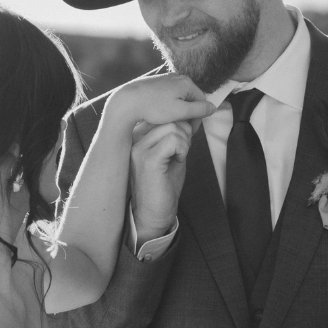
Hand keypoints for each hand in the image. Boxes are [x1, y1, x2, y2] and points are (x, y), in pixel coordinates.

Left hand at [106, 73, 213, 135]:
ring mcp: (165, 80)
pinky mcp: (154, 84)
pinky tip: (159, 116)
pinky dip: (167, 107)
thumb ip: (199, 110)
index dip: (198, 118)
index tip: (189, 130)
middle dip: (188, 115)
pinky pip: (167, 97)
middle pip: (191, 99)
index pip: (202, 102)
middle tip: (180, 129)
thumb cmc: (154, 107)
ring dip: (178, 112)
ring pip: (178, 98)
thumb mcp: (181, 111)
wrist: (127, 101)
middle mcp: (177, 77)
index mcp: (187, 83)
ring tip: (169, 123)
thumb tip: (213, 108)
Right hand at [131, 119, 193, 241]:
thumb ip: (179, 134)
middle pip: (169, 117)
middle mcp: (134, 139)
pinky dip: (182, 149)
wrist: (153, 214)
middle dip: (185, 131)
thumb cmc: (163, 186)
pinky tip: (178, 161)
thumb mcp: (173, 154)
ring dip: (184, 142)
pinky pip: (173, 140)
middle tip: (183, 151)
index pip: (163, 113)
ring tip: (179, 157)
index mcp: (138, 136)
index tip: (186, 138)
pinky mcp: (148, 160)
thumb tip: (193, 115)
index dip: (181, 121)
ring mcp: (139, 149)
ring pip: (172, 127)